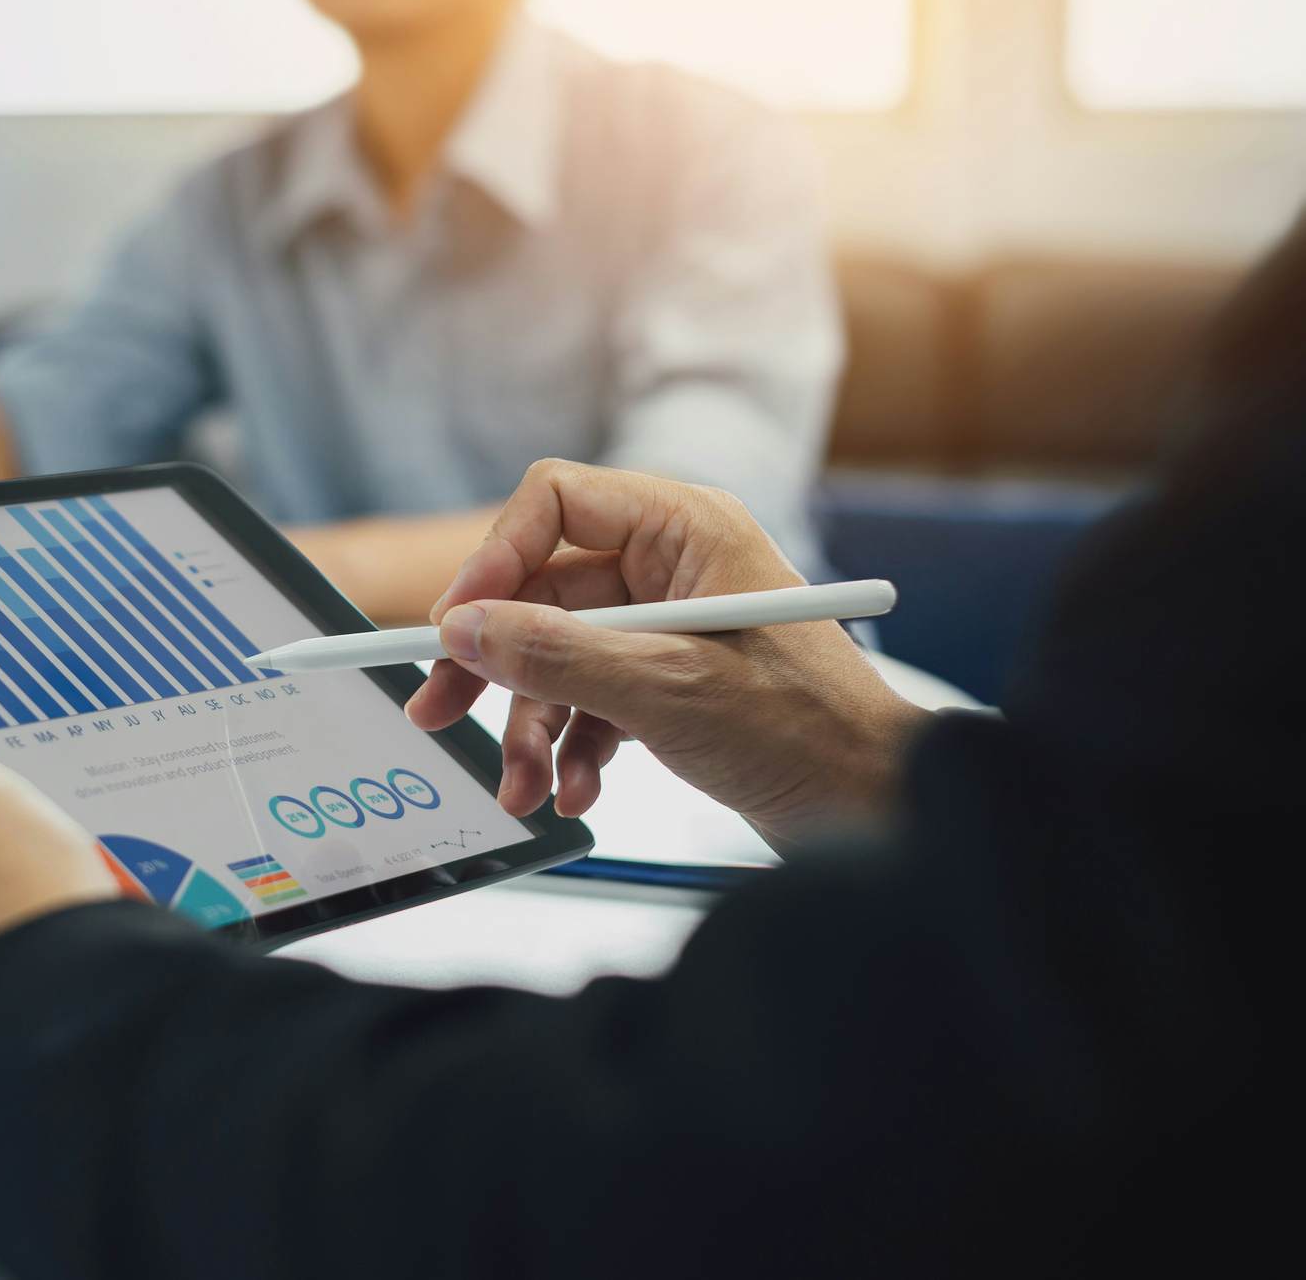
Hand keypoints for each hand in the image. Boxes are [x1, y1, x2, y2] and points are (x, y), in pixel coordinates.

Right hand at [405, 460, 929, 848]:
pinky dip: (570, 746)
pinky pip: (586, 698)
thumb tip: (462, 632)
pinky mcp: (666, 682)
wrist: (877, 809)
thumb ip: (555, 657)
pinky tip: (576, 791)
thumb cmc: (807, 732)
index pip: (554, 503)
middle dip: (494, 663)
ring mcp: (665, 626)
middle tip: (437, 711)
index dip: (494, 560)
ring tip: (525, 787)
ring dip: (529, 724)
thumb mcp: (666, 690)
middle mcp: (670, 565)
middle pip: (540, 591)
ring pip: (555, 655)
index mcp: (684, 529)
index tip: (452, 626)